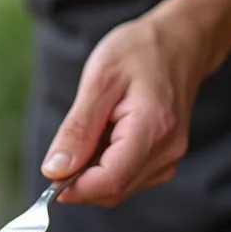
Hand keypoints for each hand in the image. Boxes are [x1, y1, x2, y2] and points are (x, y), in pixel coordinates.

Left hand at [40, 12, 211, 205]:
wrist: (179, 41)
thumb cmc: (138, 52)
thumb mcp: (98, 81)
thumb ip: (77, 130)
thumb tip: (55, 171)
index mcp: (152, 128)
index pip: (110, 180)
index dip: (75, 188)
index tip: (50, 176)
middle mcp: (167, 150)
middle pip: (113, 190)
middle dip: (80, 181)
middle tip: (65, 147)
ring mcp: (169, 157)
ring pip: (118, 188)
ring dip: (92, 173)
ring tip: (91, 131)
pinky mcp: (164, 158)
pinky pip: (127, 177)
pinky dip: (105, 167)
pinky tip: (103, 137)